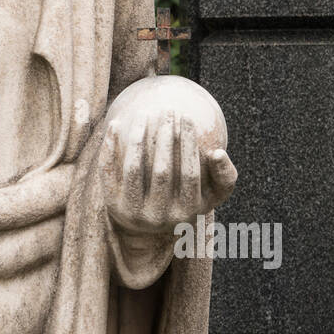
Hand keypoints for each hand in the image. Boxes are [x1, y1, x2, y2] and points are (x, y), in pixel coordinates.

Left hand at [100, 109, 236, 235]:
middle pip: (162, 171)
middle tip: (167, 110)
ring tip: (145, 113)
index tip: (187, 116)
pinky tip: (116, 123)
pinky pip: (109, 171)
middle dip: (165, 136)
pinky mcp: (111, 204)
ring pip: (134, 169)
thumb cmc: (187, 198)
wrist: (149, 224)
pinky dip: (111, 146)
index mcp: (186, 214)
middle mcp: (159, 217)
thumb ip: (225, 176)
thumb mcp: (212, 194)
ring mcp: (132, 213)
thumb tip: (217, 152)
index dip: (188, 143)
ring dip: (138, 137)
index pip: (190, 174)